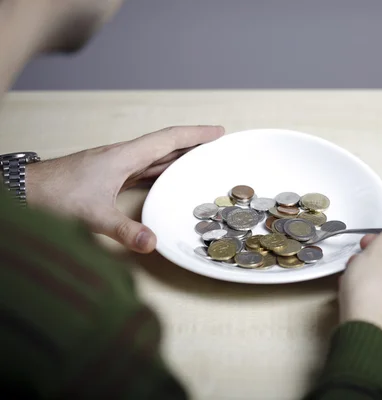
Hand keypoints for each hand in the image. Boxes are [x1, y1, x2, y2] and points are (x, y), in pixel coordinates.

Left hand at [26, 125, 223, 252]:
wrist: (23, 191)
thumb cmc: (53, 195)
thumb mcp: (90, 215)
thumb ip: (123, 230)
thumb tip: (151, 243)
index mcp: (124, 156)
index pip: (168, 139)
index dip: (195, 133)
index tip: (218, 131)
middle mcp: (123, 157)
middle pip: (166, 145)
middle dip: (193, 143)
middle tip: (217, 146)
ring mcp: (115, 166)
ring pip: (155, 157)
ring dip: (178, 157)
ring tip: (200, 161)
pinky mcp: (109, 176)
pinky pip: (144, 169)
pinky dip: (161, 171)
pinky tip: (167, 181)